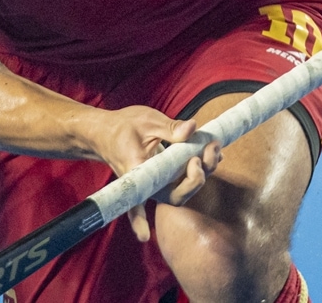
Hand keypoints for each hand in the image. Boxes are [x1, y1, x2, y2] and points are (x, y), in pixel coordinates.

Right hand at [85, 105, 222, 242]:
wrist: (107, 132)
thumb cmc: (121, 127)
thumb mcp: (146, 121)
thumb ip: (170, 128)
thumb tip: (193, 128)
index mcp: (137, 174)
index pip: (151, 199)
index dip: (168, 198)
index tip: (192, 162)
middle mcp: (147, 185)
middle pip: (177, 196)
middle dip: (199, 177)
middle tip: (209, 149)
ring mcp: (156, 184)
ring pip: (184, 189)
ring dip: (203, 171)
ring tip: (213, 146)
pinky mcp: (164, 177)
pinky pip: (183, 183)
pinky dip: (200, 173)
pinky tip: (214, 158)